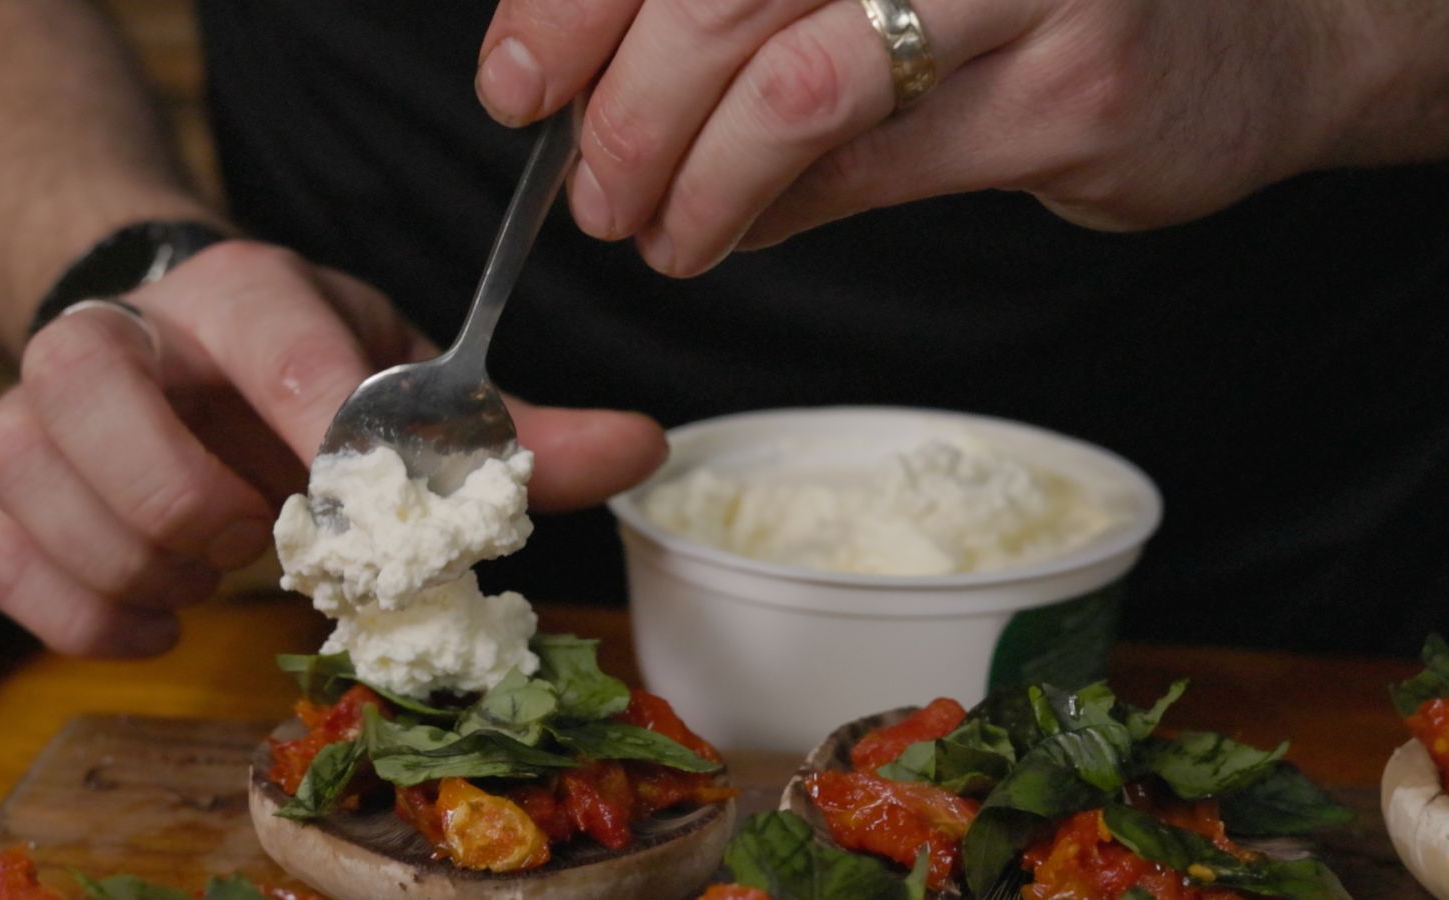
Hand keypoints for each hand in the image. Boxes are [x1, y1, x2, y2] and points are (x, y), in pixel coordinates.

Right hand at [0, 241, 665, 656]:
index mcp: (243, 292)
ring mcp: (39, 407)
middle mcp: (122, 332)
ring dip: (140, 559)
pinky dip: (85, 614)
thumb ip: (510, 432)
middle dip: (189, 496)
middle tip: (257, 534)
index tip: (351, 488)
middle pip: (91, 390)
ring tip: (217, 565)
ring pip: (31, 483)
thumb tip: (642, 449)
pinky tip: (162, 613)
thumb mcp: (404, 381)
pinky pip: (1, 564)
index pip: (262, 327)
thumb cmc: (305, 369)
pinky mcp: (6, 488)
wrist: (180, 347)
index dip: (309, 409)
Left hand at [476, 0, 1360, 274]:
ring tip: (659, 236)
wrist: (1239, 40)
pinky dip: (776, 212)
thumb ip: (742, 16)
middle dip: (623, 108)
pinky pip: (873, 163)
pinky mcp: (1069, 83)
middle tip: (592, 192)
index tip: (515, 82)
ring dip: (694, 181)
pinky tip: (738, 234)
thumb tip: (588, 100)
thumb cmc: (1021, 2)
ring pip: (793, 81)